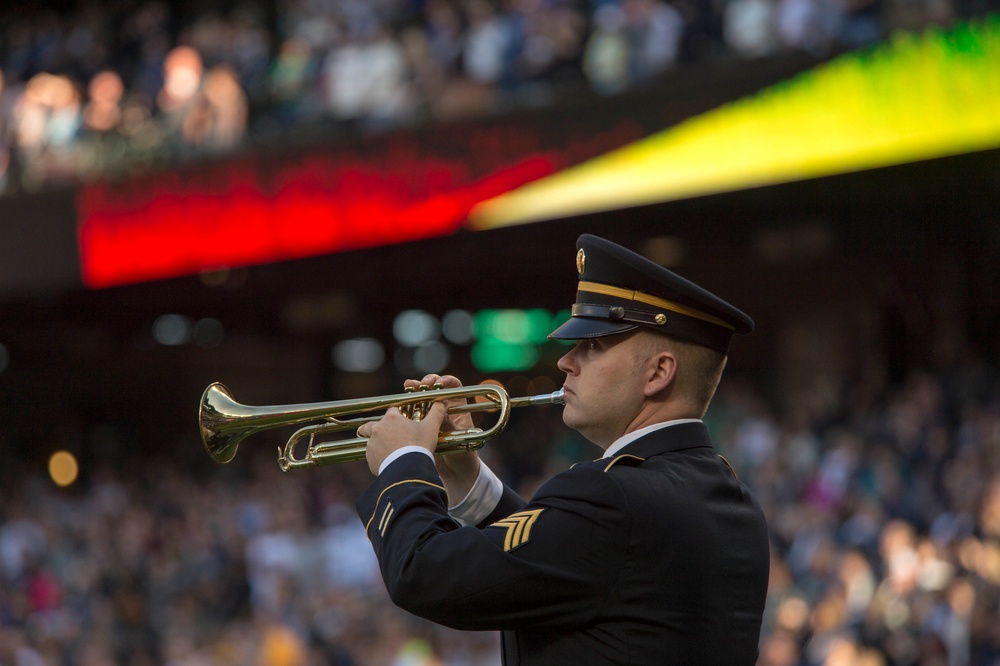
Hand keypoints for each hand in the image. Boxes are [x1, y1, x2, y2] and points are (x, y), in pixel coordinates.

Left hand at [360, 401, 446, 475]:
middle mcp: (378, 429)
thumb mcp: (431, 427)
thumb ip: (436, 413)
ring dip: (380, 445)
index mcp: (391, 418)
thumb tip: (442, 402)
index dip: (399, 416)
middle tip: (390, 436)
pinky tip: (391, 463)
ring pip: (373, 442)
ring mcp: (372, 444)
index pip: (393, 411)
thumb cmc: (419, 446)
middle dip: (379, 429)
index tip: (404, 421)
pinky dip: (380, 458)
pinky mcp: (370, 459)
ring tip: (393, 452)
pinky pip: (373, 457)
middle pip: (373, 425)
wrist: (408, 469)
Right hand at [401, 375, 481, 502]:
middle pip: (434, 389)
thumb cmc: (463, 458)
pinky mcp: (418, 428)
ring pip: (421, 399)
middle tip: (419, 384)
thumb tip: (440, 409)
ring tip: (408, 386)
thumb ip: (447, 424)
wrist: (454, 477)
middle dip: (426, 382)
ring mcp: (431, 418)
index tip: (439, 383)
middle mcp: (445, 410)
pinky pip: (411, 414)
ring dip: (413, 391)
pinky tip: (398, 404)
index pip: (453, 387)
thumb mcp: (456, 440)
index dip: (446, 381)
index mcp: (458, 409)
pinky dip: (404, 407)